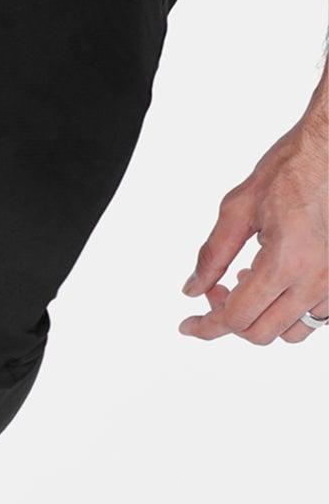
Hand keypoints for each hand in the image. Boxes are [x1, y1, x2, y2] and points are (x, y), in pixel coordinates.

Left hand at [180, 105, 328, 345]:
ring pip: (291, 332)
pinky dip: (290, 312)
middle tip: (216, 290)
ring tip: (248, 284)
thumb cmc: (292, 170)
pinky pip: (316, 317)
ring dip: (263, 318)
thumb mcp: (238, 208)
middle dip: (230, 319)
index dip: (206, 326)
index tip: (189, 325)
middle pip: (260, 333)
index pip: (237, 317)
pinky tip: (277, 283)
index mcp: (286, 262)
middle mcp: (317, 279)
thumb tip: (192, 289)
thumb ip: (212, 255)